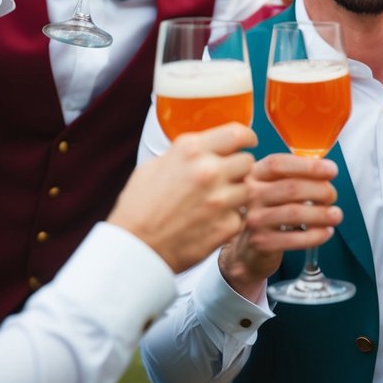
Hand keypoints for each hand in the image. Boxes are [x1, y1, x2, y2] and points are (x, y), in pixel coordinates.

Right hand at [108, 123, 256, 272]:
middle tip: (225, 179)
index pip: (237, 133)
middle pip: (247, 161)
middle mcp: (209, 170)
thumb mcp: (154, 166)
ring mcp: (220, 199)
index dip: (246, 138)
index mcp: (190, 150)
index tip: (248, 143)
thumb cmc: (139, 208)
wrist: (134, 249)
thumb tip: (205, 147)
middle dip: (238, 169)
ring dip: (235, 194)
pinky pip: (241, 216)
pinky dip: (230, 219)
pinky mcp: (226, 225)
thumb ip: (184, 154)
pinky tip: (210, 222)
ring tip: (214, 203)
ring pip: (247, 188)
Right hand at [218, 153, 342, 299]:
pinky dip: (315, 235)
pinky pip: (294, 238)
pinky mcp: (261, 242)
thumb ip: (293, 175)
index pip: (278, 164)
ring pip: (294, 213)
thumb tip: (326, 170)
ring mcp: (254, 219)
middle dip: (320, 190)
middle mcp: (250, 195)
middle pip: (291, 188)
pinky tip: (326, 232)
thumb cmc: (268, 211)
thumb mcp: (272, 187)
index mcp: (254, 174)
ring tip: (336, 215)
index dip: (308, 166)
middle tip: (332, 196)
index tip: (331, 169)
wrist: (248, 249)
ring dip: (321, 213)